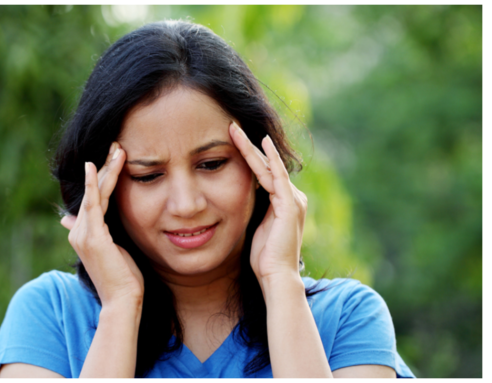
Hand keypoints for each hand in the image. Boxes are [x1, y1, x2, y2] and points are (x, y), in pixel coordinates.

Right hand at [60, 142, 144, 306]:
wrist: (123, 301)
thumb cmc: (124, 279)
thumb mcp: (113, 252)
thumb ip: (102, 235)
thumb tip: (82, 223)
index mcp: (84, 234)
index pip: (95, 198)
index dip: (103, 177)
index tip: (115, 157)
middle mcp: (79, 232)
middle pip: (93, 192)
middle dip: (105, 167)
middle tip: (116, 144)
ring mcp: (84, 234)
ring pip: (95, 194)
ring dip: (106, 169)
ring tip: (116, 148)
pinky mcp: (93, 237)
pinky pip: (93, 205)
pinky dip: (94, 185)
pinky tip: (94, 167)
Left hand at [229, 122, 307, 281]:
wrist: (276, 276)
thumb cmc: (263, 258)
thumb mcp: (255, 228)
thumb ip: (252, 211)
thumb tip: (235, 200)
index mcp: (283, 202)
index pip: (263, 172)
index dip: (247, 156)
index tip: (230, 140)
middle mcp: (291, 197)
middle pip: (266, 165)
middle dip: (248, 146)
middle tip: (230, 126)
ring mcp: (292, 199)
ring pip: (269, 166)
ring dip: (251, 147)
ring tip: (234, 130)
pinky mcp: (289, 204)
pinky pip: (278, 175)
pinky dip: (270, 159)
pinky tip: (260, 143)